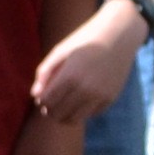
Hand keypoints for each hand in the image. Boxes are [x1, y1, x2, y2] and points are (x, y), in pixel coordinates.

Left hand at [33, 5, 139, 123]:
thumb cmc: (85, 40)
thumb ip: (44, 72)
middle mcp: (86, 89)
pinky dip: (81, 111)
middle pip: (59, 114)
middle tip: (49, 105)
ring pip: (75, 119)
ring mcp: (99, 96)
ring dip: (64, 116)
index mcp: (70, 76)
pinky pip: (90, 114)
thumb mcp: (61, 50)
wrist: (119, 35)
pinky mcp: (110, 99)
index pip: (47, 101)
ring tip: (62, 107)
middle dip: (50, 111)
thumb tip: (35, 95)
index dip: (41, 102)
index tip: (41, 97)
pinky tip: (80, 100)